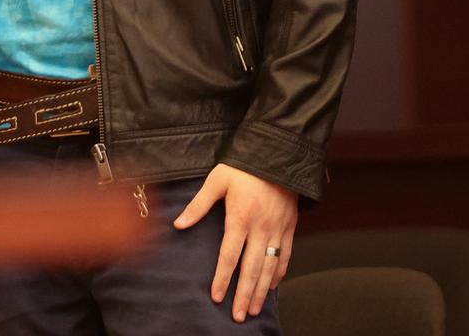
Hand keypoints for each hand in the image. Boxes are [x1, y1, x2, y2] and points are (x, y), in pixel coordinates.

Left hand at [172, 162, 296, 322]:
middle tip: (238, 315)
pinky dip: (280, 273)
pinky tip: (272, 286)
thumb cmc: (243, 166)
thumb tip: (179, 224)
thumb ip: (198, 205)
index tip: (217, 297)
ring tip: (254, 309)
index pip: (229, 256)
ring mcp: (277, 229)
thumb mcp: (216, 180)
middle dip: (244, 294)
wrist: (278, 154)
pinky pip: (285, 255)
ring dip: (262, 290)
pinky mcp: (290, 227)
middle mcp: (260, 228)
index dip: (223, 278)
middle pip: (251, 268)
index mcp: (240, 218)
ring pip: (270, 267)